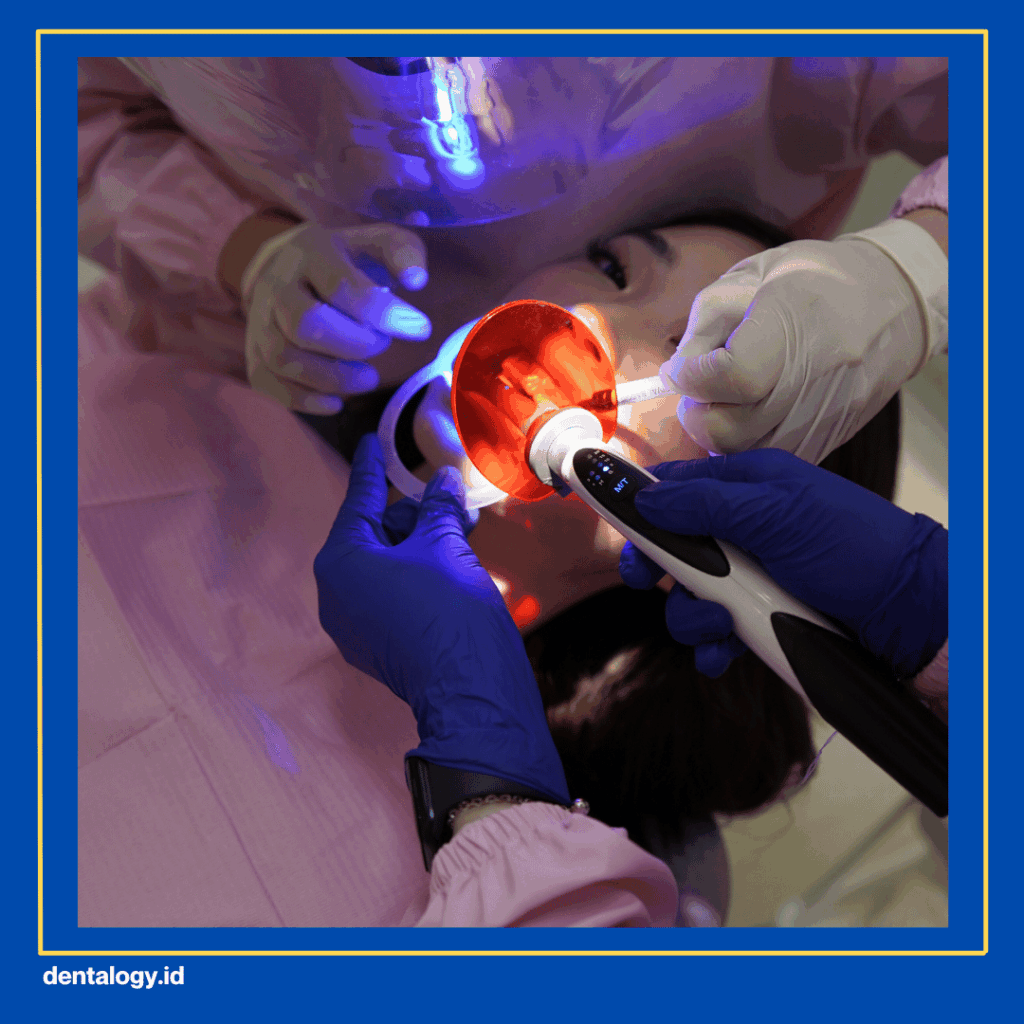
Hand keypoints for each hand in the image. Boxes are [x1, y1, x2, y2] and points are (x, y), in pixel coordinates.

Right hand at [240, 221, 431, 413]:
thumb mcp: (377, 243)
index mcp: (310, 253)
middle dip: (354, 345)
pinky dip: (303, 400)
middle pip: (306, 324)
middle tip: (381, 346)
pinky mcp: (253, 352)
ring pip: (284, 358)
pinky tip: (336, 402)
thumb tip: (416, 280)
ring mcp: (259, 321)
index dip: (384, 314)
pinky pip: (267, 382)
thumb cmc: (345, 260)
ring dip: (333, 378)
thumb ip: (403, 253)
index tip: (419, 329)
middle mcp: (277, 285)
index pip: (343, 287)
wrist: (288, 266)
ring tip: (367, 377)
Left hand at [314, 434, 568, 803]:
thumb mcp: (446, 545)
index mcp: (341, 561)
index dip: (373, 467)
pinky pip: (392, 595)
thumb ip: (438, 507)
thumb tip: (442, 480)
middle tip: (453, 498)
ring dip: (424, 543)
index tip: (370, 441)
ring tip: (464, 529)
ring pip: (387, 566)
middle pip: (375, 534)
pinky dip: (420, 574)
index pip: (359, 499)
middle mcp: (336, 594)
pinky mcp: (378, 647)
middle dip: (415, 514)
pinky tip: (454, 564)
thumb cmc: (451, 610)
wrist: (470, 691)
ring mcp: (354, 626)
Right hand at [619, 450, 946, 678]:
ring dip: (694, 615)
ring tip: (723, 624)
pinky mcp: (761, 618)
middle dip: (661, 570)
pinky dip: (714, 648)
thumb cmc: (856, 549)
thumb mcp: (779, 513)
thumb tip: (646, 498)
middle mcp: (744, 530)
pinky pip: (716, 634)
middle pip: (672, 547)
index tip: (608, 519)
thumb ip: (707, 503)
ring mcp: (753, 577)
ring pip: (689, 597)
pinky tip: (725, 654)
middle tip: (650, 582)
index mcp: (748, 487)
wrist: (912, 615)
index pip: (675, 489)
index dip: (639, 506)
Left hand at [660, 221, 945, 463]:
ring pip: (744, 457)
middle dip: (697, 413)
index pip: (732, 377)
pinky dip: (746, 445)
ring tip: (726, 400)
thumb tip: (673, 377)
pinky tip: (751, 414)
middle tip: (699, 389)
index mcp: (796, 322)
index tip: (683, 369)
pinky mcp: (829, 440)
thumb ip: (703, 328)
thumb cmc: (814, 282)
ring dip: (719, 434)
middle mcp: (816, 376)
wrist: (895, 301)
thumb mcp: (749, 280)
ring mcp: (825, 415)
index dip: (692, 378)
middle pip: (729, 431)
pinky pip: (769, 461)